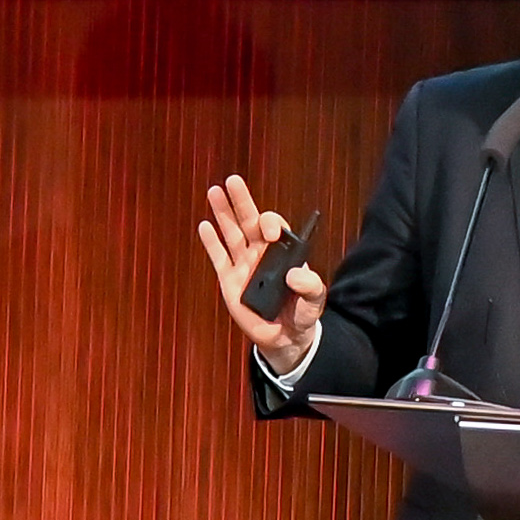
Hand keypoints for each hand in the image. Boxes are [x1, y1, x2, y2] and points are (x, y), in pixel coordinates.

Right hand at [195, 172, 326, 360]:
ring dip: (223, 214)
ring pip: (231, 234)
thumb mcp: (314, 301)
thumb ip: (310, 286)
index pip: (273, 227)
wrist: (285, 338)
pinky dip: (211, 243)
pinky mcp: (230, 281)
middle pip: (249, 221)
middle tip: (232, 181)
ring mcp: (244, 266)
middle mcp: (261, 254)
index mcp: (282, 252)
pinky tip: (205, 226)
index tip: (269, 233)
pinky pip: (219, 258)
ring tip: (214, 192)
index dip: (270, 223)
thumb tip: (295, 274)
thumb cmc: (301, 315)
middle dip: (241, 201)